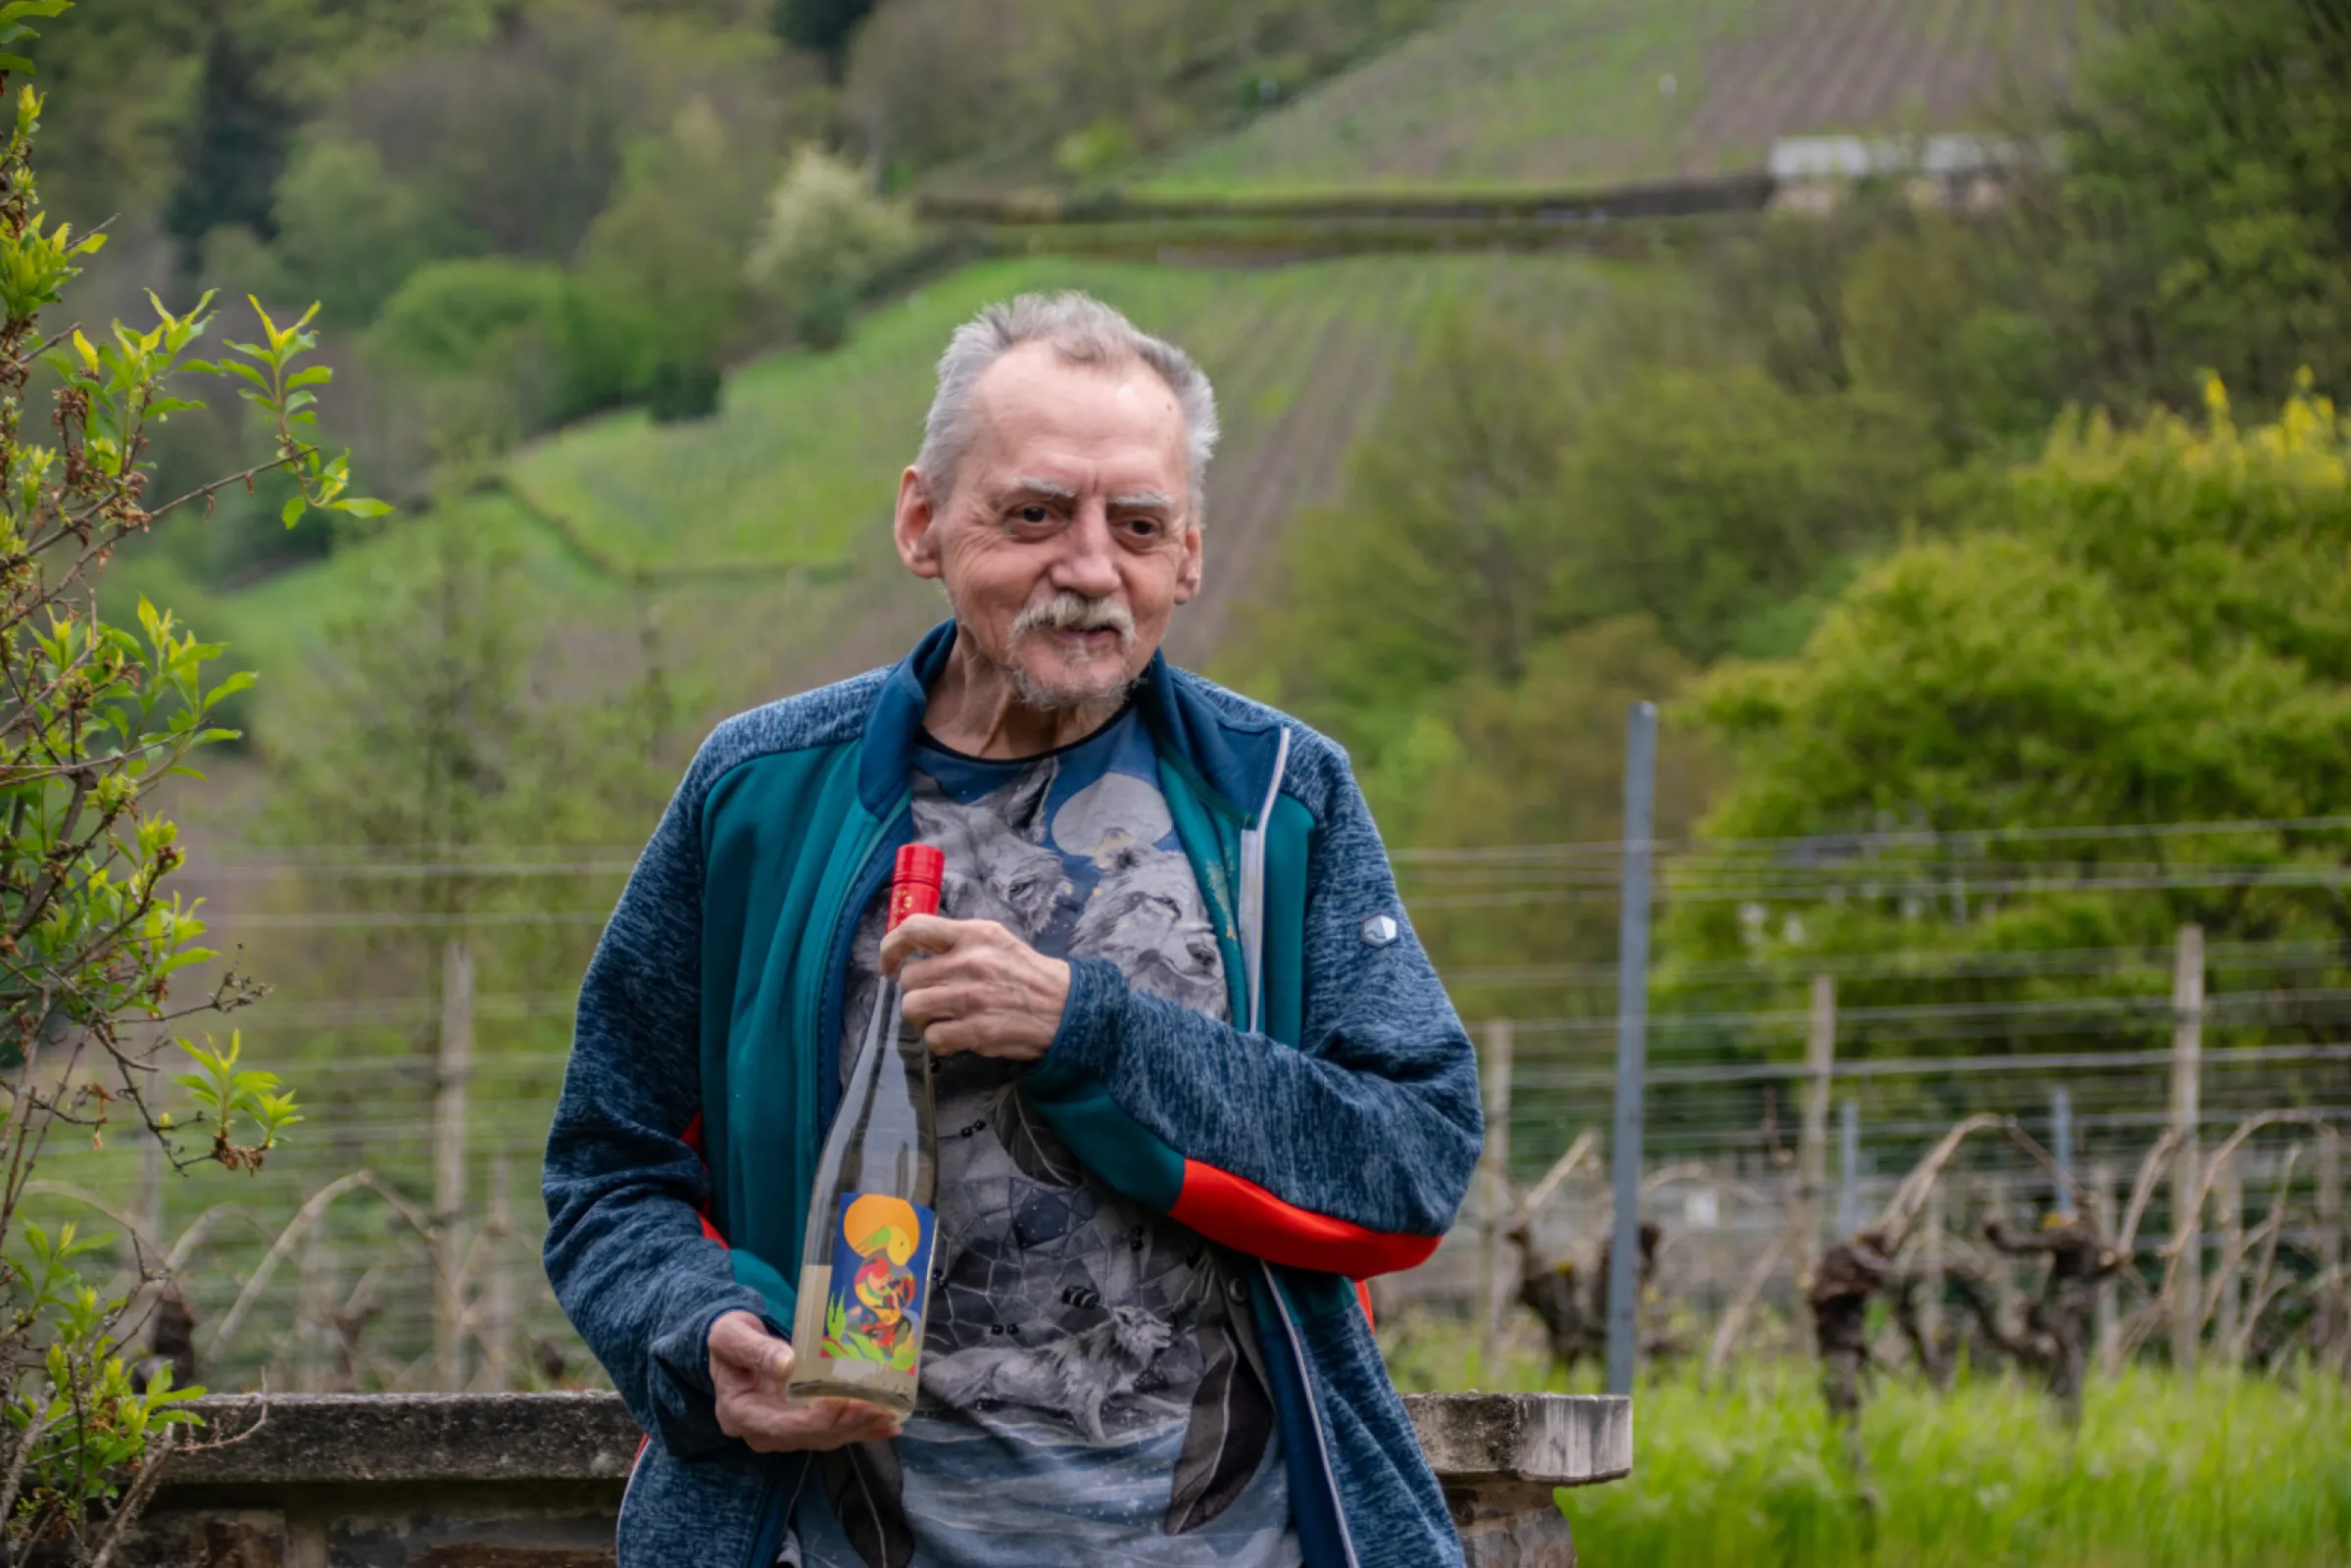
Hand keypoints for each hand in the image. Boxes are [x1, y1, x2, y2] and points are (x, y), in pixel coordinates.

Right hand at [707, 1310, 900, 1451]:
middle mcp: (762, 1432)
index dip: (815, 1419)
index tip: (842, 1403)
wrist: (731, 1348)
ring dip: (858, 1429)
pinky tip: (886, 1428)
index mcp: (740, 1414)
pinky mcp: (799, 1426)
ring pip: (825, 1437)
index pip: (781, 1426)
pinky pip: (831, 1433)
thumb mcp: (732, 1336)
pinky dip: (859, 1431)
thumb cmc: (729, 1339)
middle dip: (846, 1424)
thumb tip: (787, 1365)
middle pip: (809, 1436)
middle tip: (880, 1409)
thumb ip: (756, 1350)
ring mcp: (782, 1432)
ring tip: (889, 1416)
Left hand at [880, 914, 1070, 1061]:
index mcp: (973, 935)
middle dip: (917, 991)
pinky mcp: (976, 1031)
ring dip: (923, 1017)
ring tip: (942, 1018)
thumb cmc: (1027, 973)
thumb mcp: (995, 940)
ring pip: (913, 1009)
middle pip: (908, 978)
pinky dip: (940, 1041)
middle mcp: (968, 963)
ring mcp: (971, 998)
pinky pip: (933, 1038)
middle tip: (935, 997)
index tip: (887, 964)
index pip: (914, 928)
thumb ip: (958, 941)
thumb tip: (917, 950)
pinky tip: (957, 1036)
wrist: (1067, 1007)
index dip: (890, 947)